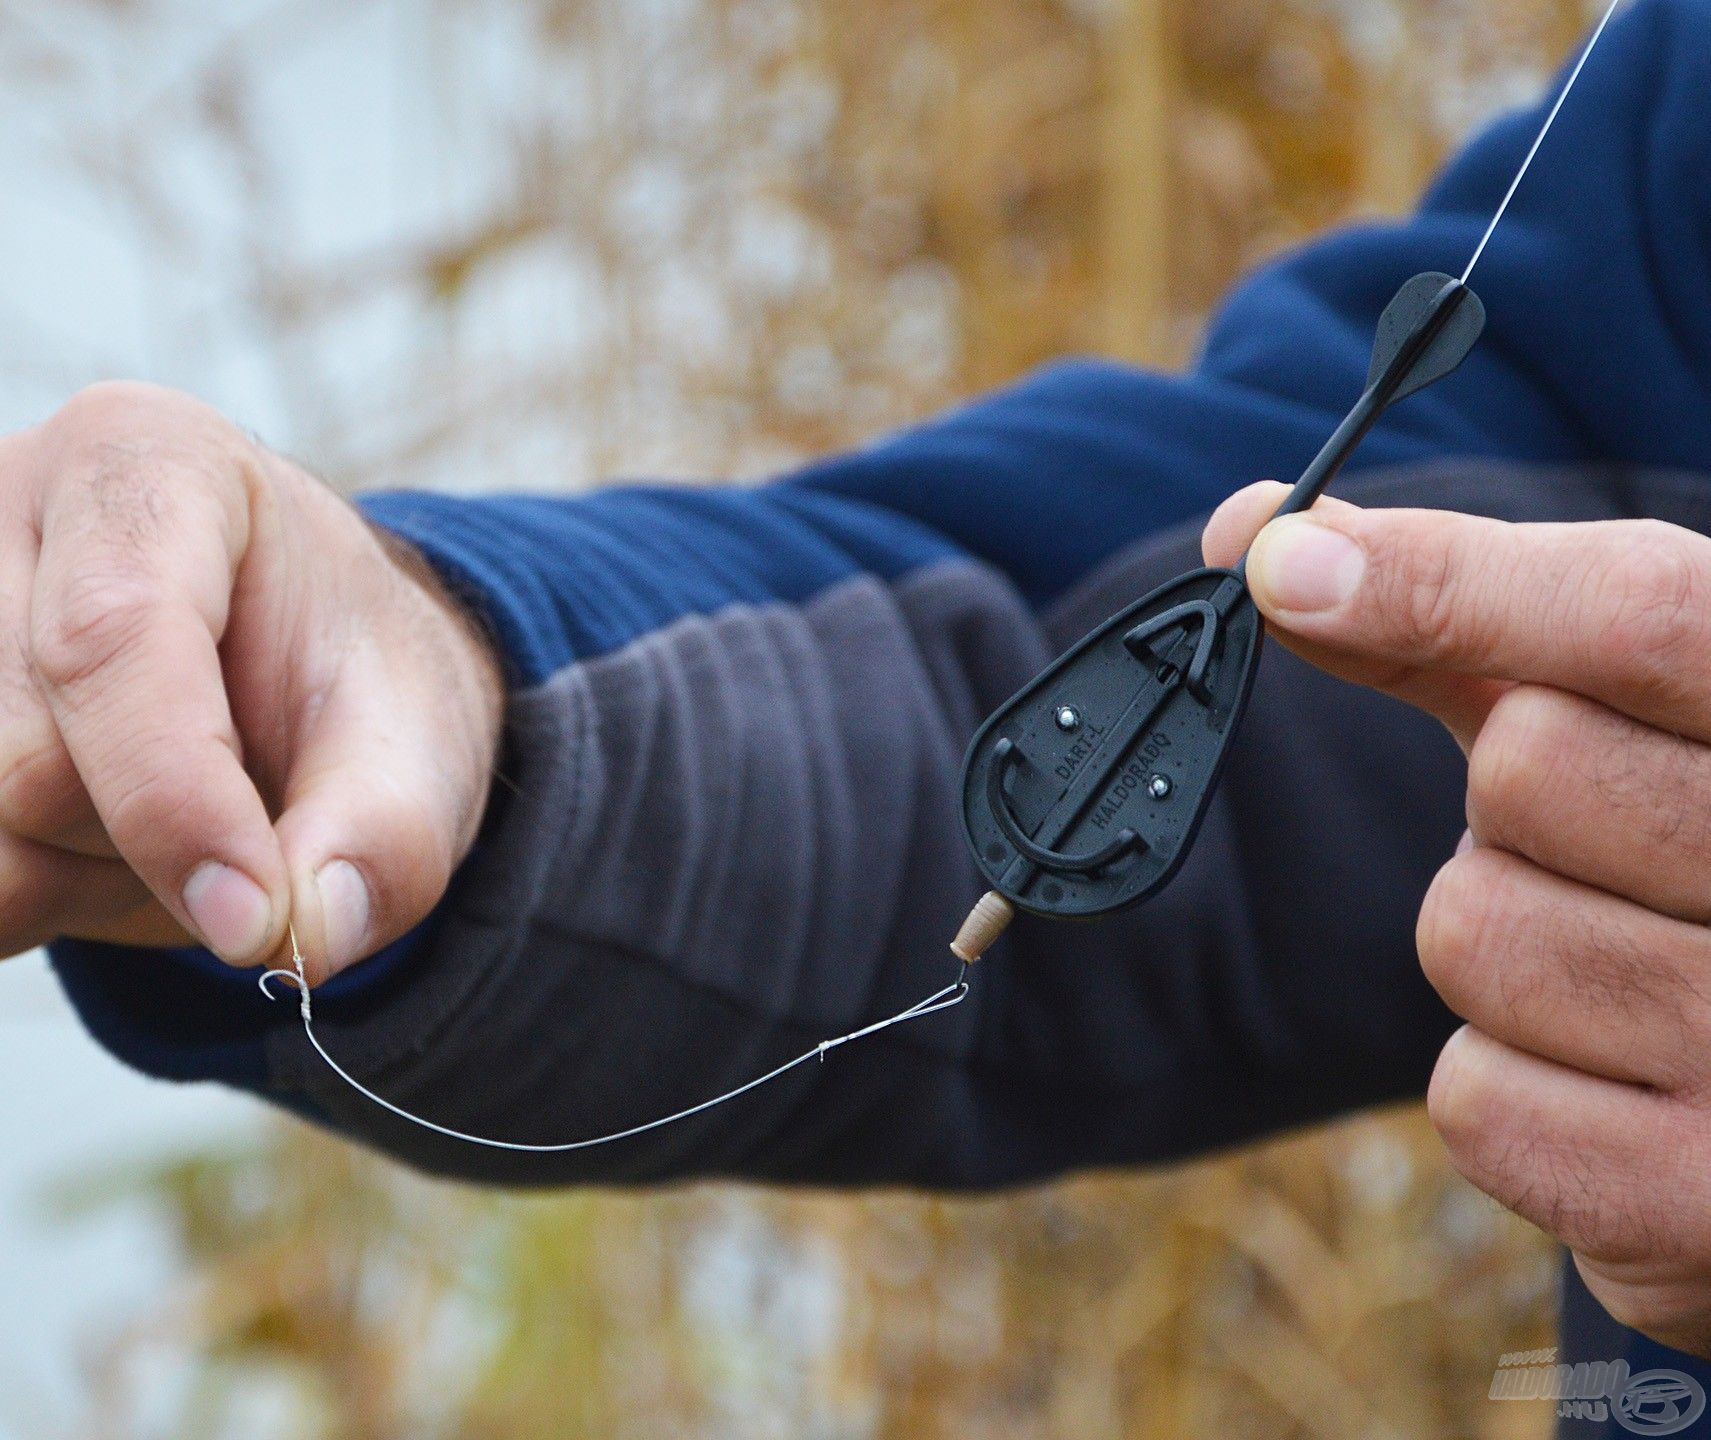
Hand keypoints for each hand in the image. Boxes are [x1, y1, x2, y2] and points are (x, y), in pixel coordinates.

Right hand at [0, 382, 502, 983]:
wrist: (294, 685)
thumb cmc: (348, 685)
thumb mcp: (414, 746)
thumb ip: (383, 839)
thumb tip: (302, 937)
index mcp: (145, 462)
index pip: (112, 636)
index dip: (173, 800)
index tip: (254, 920)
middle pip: (25, 763)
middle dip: (155, 845)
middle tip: (248, 810)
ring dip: (84, 878)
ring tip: (173, 809)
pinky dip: (29, 894)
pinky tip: (93, 837)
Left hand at [1206, 483, 1710, 1356]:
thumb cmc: (1692, 862)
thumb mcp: (1624, 718)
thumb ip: (1456, 624)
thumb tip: (1257, 536)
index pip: (1643, 615)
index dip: (1447, 583)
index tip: (1280, 565)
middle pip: (1525, 772)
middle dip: (1511, 804)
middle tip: (1610, 847)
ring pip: (1475, 934)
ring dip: (1504, 945)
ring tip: (1624, 971)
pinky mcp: (1703, 1206)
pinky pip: (1478, 1100)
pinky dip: (1510, 1085)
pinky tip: (1614, 1083)